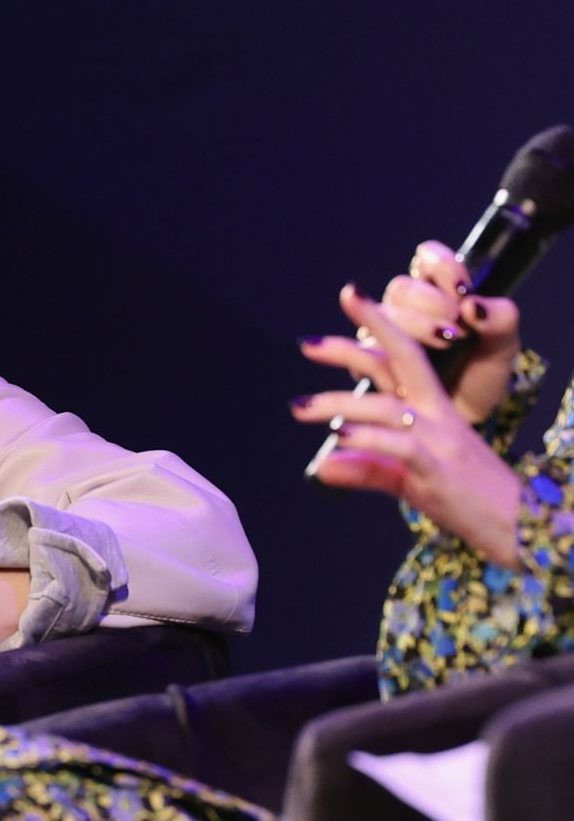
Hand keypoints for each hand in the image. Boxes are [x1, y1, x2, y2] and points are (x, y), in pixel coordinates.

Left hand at [294, 284, 522, 566]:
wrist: (519, 525)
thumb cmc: (466, 498)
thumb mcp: (408, 480)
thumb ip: (367, 469)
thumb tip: (322, 467)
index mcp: (433, 409)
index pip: (403, 356)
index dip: (377, 326)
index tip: (350, 296)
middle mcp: (437, 415)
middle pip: (400, 362)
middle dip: (356, 343)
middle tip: (307, 342)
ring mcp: (439, 440)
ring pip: (386, 408)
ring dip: (338, 404)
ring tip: (300, 406)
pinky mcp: (437, 469)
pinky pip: (401, 447)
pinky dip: (369, 441)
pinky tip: (338, 440)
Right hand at [356, 241, 521, 424]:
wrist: (465, 416)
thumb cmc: (481, 374)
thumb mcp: (502, 344)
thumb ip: (499, 318)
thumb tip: (473, 305)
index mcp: (438, 290)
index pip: (429, 259)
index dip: (443, 267)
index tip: (464, 291)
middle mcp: (406, 308)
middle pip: (402, 287)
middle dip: (433, 304)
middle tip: (459, 328)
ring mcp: (383, 334)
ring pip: (383, 314)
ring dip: (416, 326)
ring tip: (446, 344)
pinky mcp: (368, 363)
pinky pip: (365, 350)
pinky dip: (386, 353)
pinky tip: (410, 364)